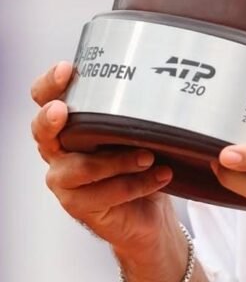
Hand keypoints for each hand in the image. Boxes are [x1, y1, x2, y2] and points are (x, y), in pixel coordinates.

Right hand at [31, 61, 176, 255]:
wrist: (148, 212)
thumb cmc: (140, 162)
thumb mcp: (139, 130)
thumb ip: (139, 110)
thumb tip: (167, 81)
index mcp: (69, 124)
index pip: (45, 98)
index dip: (49, 84)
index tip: (67, 69)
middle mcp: (59, 150)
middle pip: (42, 130)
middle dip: (52, 118)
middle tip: (64, 110)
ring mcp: (64, 180)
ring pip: (82, 167)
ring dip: (119, 161)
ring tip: (149, 156)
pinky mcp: (78, 206)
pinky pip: (105, 194)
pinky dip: (137, 184)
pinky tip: (161, 176)